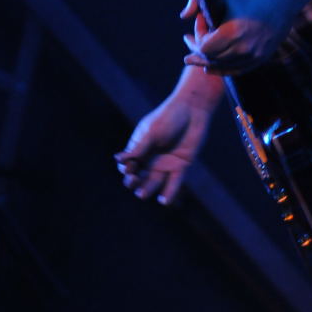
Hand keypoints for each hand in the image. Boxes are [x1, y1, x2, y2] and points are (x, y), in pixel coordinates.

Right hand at [114, 71, 221, 204]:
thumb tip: (118, 160)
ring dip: (147, 189)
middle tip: (133, 182)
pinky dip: (169, 192)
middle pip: (139, 176)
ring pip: (154, 181)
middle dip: (134, 182)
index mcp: (140, 147)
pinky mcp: (181, 166)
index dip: (127, 169)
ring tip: (142, 194)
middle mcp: (151, 158)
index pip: (129, 164)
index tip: (129, 169)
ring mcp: (165, 163)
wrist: (193, 110)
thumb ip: (139, 147)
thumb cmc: (169, 116)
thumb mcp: (152, 132)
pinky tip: (164, 200)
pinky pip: (174, 182)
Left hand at [181, 0, 298, 74]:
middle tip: (187, 41)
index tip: (200, 19)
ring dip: (208, 61)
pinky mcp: (263, 56)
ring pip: (224, 67)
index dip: (197, 35)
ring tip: (194, 59)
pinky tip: (210, 67)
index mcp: (233, 32)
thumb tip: (183, 17)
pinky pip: (238, 69)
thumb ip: (196, 0)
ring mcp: (256, 55)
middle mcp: (245, 48)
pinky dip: (223, 68)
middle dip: (197, 49)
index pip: (205, 47)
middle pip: (212, 59)